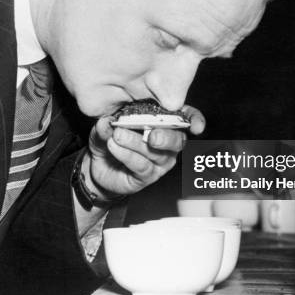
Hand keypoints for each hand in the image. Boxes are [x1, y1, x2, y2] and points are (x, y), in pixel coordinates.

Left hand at [86, 105, 204, 197]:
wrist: (98, 167)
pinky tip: (113, 146)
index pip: (186, 118)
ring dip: (136, 143)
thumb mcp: (106, 126)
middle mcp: (168, 143)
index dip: (195, 120)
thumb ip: (107, 123)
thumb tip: (107, 122)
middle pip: (177, 140)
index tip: (197, 126)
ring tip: (118, 135)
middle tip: (152, 134)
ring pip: (155, 152)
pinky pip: (141, 165)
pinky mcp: (147, 176)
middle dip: (167, 137)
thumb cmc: (110, 139)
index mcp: (164, 123)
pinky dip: (126, 154)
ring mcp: (160, 161)